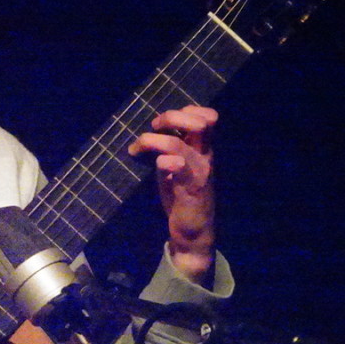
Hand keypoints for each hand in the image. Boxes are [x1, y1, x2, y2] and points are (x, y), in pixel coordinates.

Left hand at [128, 105, 216, 283]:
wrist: (194, 232)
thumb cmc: (183, 197)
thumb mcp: (178, 167)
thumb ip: (172, 148)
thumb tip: (153, 132)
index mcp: (203, 149)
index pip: (206, 117)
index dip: (186, 111)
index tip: (163, 123)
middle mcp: (205, 157)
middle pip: (199, 122)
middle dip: (171, 118)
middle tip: (154, 127)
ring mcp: (200, 172)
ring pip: (179, 144)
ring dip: (153, 140)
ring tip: (138, 147)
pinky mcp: (191, 189)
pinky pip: (179, 167)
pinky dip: (165, 161)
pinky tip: (157, 164)